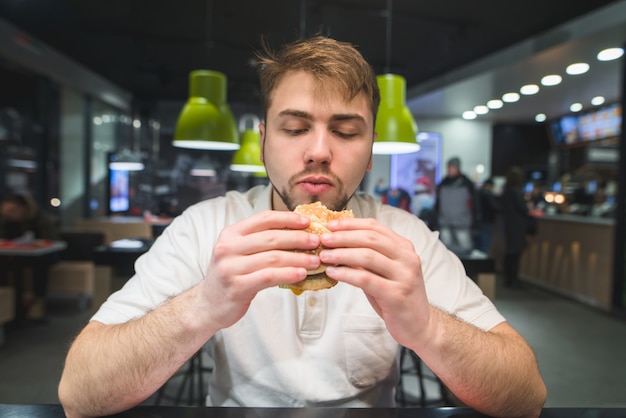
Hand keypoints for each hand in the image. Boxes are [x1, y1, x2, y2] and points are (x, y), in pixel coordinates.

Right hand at [197, 210, 321, 329]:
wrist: (208, 305)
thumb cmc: (231, 276)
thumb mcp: (238, 252)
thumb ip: (260, 242)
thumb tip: (297, 232)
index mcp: (231, 233)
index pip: (263, 219)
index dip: (288, 218)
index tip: (308, 221)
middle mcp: (228, 247)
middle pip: (271, 237)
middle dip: (298, 238)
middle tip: (317, 241)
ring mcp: (231, 267)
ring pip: (273, 258)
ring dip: (298, 258)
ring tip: (316, 261)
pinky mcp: (237, 286)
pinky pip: (269, 276)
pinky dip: (289, 274)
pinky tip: (302, 274)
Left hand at [318, 218, 430, 346]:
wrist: (419, 325)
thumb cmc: (396, 296)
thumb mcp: (384, 272)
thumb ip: (368, 257)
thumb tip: (337, 244)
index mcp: (405, 248)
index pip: (375, 227)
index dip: (351, 224)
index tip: (330, 226)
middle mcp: (408, 258)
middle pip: (370, 239)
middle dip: (343, 237)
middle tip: (323, 240)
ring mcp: (405, 276)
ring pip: (368, 257)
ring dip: (341, 254)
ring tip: (324, 256)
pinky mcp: (397, 295)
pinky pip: (366, 279)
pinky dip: (346, 274)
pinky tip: (333, 273)